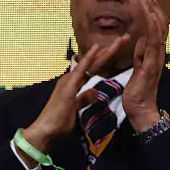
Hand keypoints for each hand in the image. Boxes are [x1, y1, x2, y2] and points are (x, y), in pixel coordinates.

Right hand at [22, 36, 128, 153]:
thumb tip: (95, 92)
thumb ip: (84, 99)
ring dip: (105, 51)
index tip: (118, 49)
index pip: (94, 69)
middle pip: (95, 63)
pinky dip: (89, 58)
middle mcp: (71, 79)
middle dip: (110, 51)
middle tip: (124, 38)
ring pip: (92, 63)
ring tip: (119, 40)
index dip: (106, 59)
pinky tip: (97, 48)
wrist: (45, 131)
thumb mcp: (76, 109)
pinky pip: (82, 69)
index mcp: (74, 84)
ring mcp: (69, 81)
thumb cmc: (58, 122)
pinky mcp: (69, 86)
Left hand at [123, 0, 166, 130]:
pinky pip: (154, 42)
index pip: (153, 28)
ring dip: (152, 12)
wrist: (139, 108)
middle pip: (158, 24)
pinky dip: (153, 28)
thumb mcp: (136, 68)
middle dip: (152, 7)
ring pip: (158, 29)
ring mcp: (156, 57)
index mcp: (152, 52)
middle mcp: (158, 52)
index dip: (149, 12)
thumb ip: (139, 54)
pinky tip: (150, 17)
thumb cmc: (136, 90)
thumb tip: (138, 39)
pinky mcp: (152, 63)